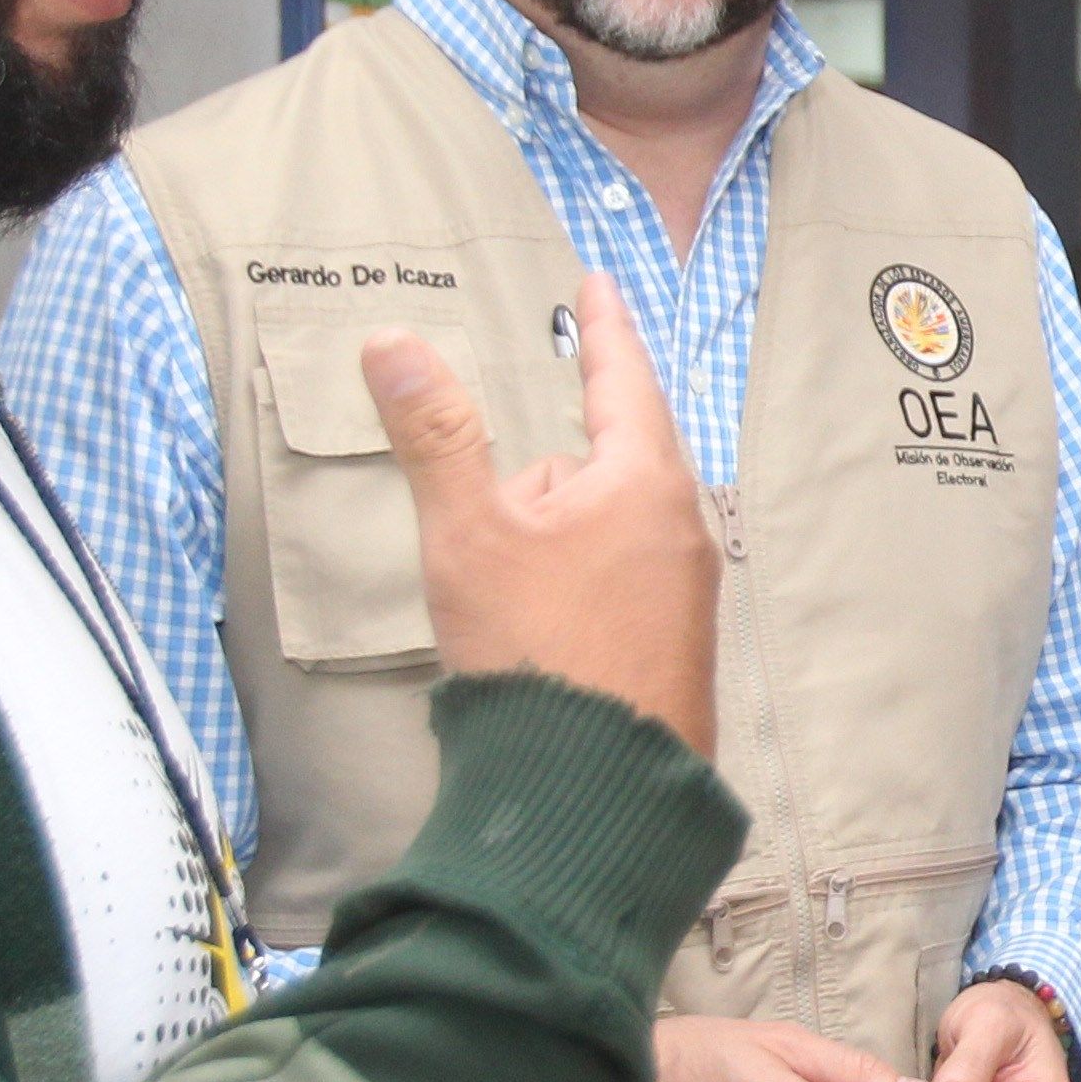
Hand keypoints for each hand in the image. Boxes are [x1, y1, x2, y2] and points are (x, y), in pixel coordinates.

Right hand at [365, 273, 716, 752]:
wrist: (596, 795)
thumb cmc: (539, 654)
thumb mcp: (470, 533)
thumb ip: (434, 435)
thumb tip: (394, 340)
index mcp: (645, 483)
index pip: (621, 378)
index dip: (602, 329)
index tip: (599, 285)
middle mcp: (682, 531)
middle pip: (601, 464)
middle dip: (544, 481)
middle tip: (493, 531)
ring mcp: (686, 595)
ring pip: (601, 533)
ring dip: (549, 547)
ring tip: (509, 605)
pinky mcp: (672, 650)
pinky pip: (613, 588)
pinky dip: (570, 593)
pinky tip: (538, 639)